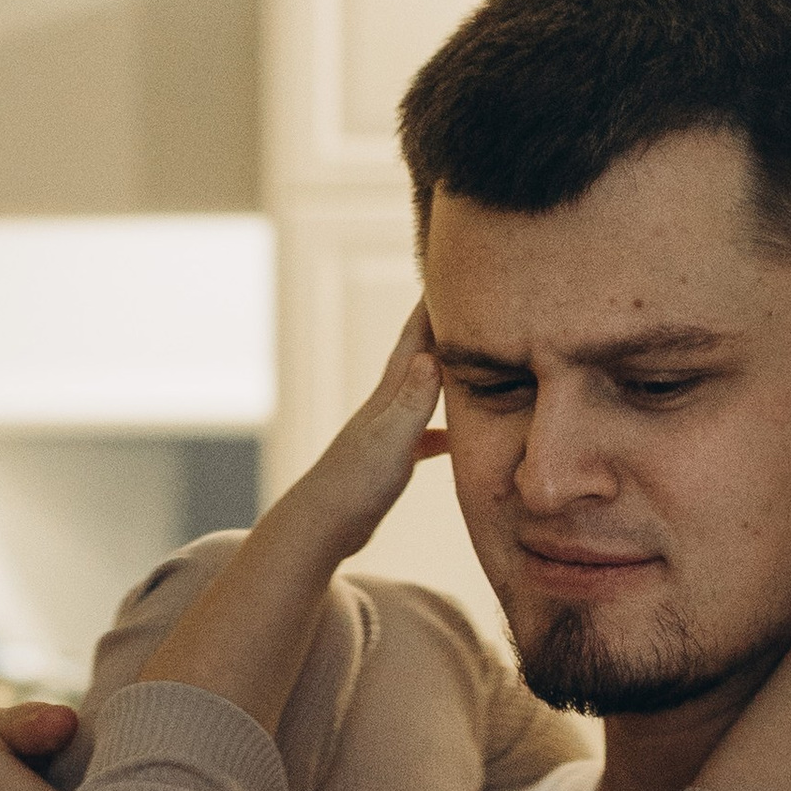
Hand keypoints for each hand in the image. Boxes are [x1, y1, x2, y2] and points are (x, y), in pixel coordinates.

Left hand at [279, 301, 448, 564]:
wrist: (321, 526)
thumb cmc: (354, 486)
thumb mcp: (391, 441)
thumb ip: (413, 401)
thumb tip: (429, 355)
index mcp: (390, 395)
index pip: (417, 337)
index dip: (436, 302)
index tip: (455, 264)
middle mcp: (388, 405)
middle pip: (421, 353)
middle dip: (442, 324)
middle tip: (465, 294)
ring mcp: (388, 431)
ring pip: (425, 391)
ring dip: (445, 370)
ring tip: (469, 355)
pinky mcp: (390, 459)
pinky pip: (425, 434)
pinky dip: (444, 427)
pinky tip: (458, 435)